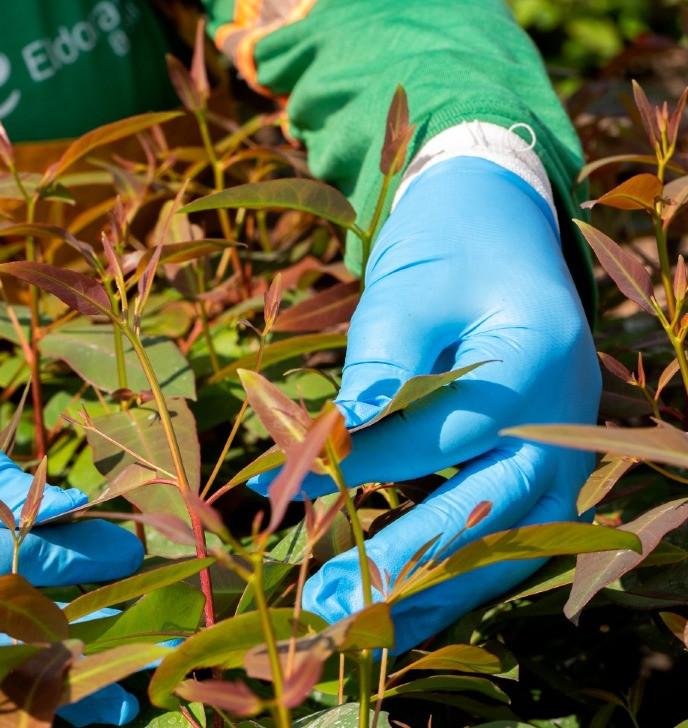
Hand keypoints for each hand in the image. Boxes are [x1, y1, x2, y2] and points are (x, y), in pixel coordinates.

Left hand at [254, 157, 598, 650]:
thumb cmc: (447, 247)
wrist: (498, 224)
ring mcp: (565, 450)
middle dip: (407, 563)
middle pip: (494, 511)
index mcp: (538, 361)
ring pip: (511, 545)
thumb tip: (341, 432)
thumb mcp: (408, 286)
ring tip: (358, 634)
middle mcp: (569, 419)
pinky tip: (400, 612)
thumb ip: (381, 360)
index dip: (364, 464)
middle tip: (327, 605)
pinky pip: (508, 539)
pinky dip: (456, 577)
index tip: (289, 487)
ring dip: (435, 592)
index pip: (445, 434)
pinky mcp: (542, 468)